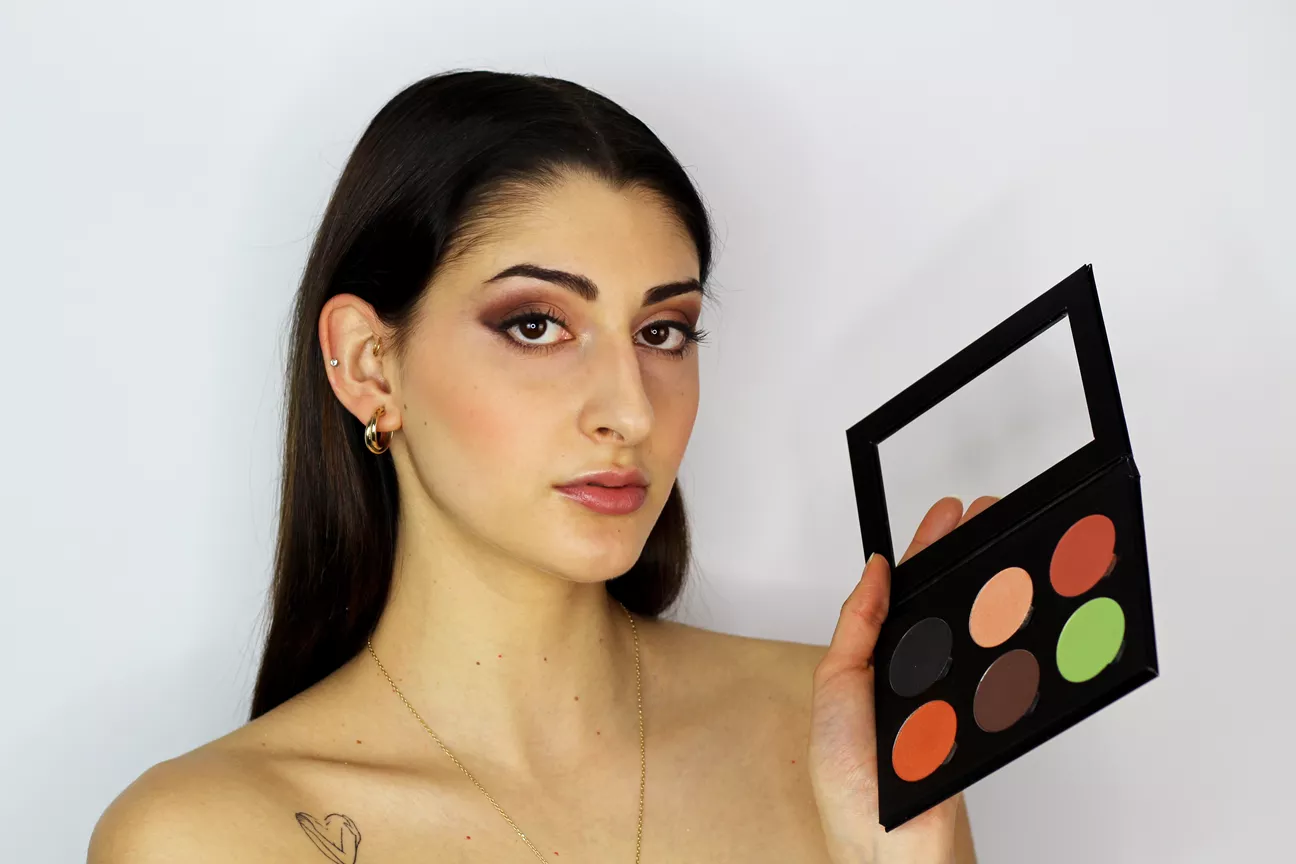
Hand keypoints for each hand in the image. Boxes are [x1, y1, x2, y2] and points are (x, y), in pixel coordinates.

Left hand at [809, 496, 994, 863]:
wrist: (881, 839)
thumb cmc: (849, 776)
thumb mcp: (835, 684)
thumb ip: (856, 624)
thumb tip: (875, 569)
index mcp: (880, 658)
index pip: (907, 590)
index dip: (926, 549)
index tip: (947, 514)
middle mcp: (918, 671)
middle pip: (948, 600)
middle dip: (967, 553)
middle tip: (989, 514)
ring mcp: (951, 692)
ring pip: (974, 628)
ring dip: (991, 585)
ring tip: (1002, 545)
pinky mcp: (978, 716)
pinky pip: (991, 669)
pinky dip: (1003, 637)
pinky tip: (1010, 605)